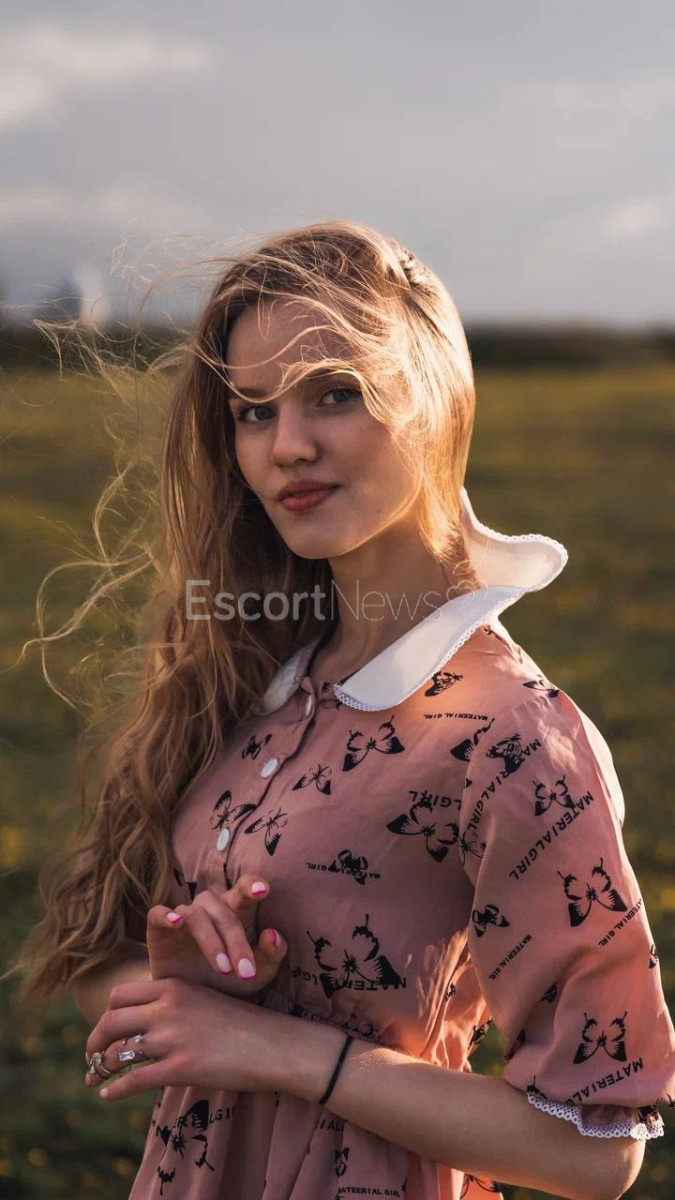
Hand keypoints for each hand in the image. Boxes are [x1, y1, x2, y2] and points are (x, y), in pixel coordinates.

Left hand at [84, 976, 288, 1101]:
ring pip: (116, 1051)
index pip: (120, 995)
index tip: (104, 1030)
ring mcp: (172, 1037)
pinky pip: (133, 1080)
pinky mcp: (180, 1068)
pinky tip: (107, 1095)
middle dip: (94, 1040)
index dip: (106, 1014)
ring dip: (99, 1068)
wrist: (273, 1043)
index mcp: (173, 986)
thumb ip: (174, 1004)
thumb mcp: (204, 998)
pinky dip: (114, 1089)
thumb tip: (146, 1020)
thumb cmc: (242, 1024)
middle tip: (91, 1055)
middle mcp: (168, 1007)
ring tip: (94, 1078)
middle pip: (111, 1020)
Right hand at [146, 874, 287, 998]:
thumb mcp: (257, 974)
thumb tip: (273, 935)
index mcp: (235, 910)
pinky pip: (158, 913)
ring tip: (223, 969)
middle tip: (246, 972)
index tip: (261, 891)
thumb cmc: (229, 980)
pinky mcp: (158, 929)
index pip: (244, 889)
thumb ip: (272, 954)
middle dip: (237, 942)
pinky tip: (175, 923)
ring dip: (211, 941)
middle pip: (224, 912)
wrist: (191, 1005)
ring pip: (196, 914)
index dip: (251, 885)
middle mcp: (209, 908)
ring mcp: (183, 915)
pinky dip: (165, 915)